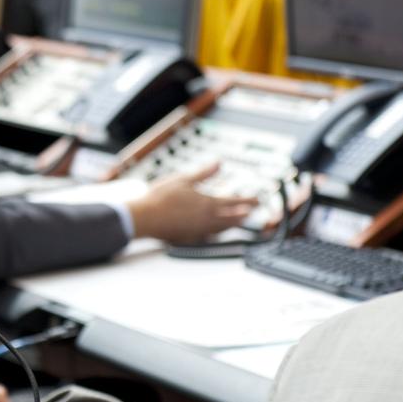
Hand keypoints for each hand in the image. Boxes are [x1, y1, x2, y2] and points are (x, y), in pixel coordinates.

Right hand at [130, 164, 257, 243]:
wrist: (145, 218)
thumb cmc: (160, 198)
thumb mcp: (183, 179)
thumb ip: (204, 173)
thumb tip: (219, 164)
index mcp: (208, 203)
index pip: (235, 202)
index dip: (248, 200)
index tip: (257, 199)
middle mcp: (207, 219)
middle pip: (233, 218)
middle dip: (244, 214)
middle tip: (253, 211)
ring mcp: (200, 231)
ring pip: (223, 229)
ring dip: (234, 224)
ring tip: (240, 221)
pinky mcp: (190, 238)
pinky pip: (211, 236)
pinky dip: (219, 232)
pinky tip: (217, 232)